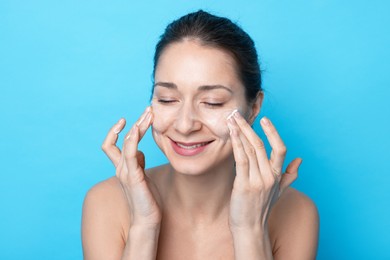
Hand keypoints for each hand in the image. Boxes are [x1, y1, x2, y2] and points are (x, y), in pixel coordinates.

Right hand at [102, 107, 161, 227]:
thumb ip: (138, 163)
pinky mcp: (133, 176)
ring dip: (138, 126)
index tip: (129, 120)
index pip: (112, 145)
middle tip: (148, 110)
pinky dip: (132, 139)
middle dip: (135, 122)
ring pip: (126, 142)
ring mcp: (125, 171)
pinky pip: (129, 154)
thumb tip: (140, 151)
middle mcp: (120, 167)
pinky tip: (138, 129)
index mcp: (122, 167)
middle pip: (121, 139)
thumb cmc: (146, 199)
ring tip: (149, 115)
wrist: (146, 220)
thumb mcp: (142, 175)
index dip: (116, 131)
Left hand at [227, 111, 301, 231]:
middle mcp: (270, 176)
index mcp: (277, 176)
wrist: (250, 228)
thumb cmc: (261, 209)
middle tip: (238, 113)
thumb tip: (300, 160)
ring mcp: (258, 180)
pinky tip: (231, 133)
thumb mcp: (278, 192)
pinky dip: (236, 144)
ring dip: (240, 132)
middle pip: (261, 145)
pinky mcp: (244, 184)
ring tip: (231, 119)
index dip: (273, 132)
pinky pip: (241, 159)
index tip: (264, 120)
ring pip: (250, 149)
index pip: (280, 149)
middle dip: (248, 127)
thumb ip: (289, 175)